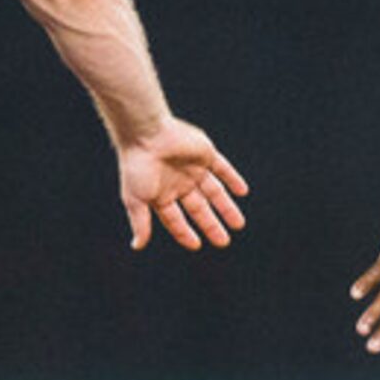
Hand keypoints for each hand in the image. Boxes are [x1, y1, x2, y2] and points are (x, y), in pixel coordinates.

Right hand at [119, 116, 249, 250]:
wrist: (146, 133)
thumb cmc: (137, 167)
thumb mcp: (136, 200)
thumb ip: (140, 223)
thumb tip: (137, 246)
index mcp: (161, 194)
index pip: (176, 219)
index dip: (185, 233)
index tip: (197, 245)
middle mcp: (178, 182)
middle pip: (199, 208)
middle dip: (211, 225)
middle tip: (224, 241)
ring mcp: (193, 168)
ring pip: (214, 192)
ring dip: (226, 207)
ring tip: (238, 224)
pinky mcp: (205, 154)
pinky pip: (223, 168)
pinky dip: (233, 179)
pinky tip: (243, 192)